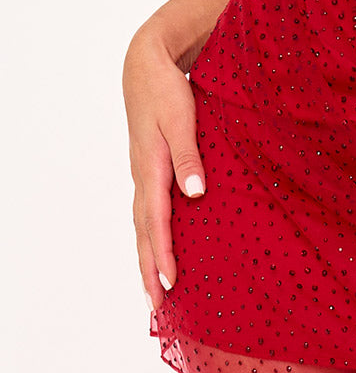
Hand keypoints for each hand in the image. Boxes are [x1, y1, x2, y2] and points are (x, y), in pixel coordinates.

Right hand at [123, 28, 206, 311]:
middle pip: (143, 232)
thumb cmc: (167, 90)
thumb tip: (195, 194)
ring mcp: (143, 173)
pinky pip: (148, 210)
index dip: (162, 253)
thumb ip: (189, 156)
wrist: (145, 65)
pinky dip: (151, 235)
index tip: (171, 282)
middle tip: (157, 306)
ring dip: (147, 256)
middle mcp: (143, 176)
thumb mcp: (182, 118)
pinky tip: (159, 246)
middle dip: (149, 269)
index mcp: (151, 168)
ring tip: (154, 288)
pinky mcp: (149, 168)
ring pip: (143, 224)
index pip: (156, 221)